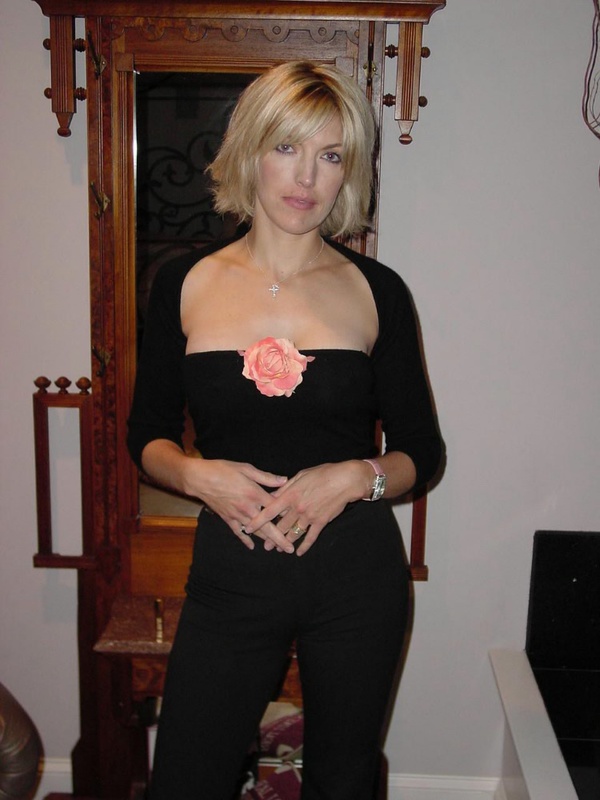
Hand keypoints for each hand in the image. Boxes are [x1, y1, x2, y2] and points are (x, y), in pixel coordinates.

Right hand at [183, 459, 296, 552]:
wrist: (199, 478)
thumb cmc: (223, 469)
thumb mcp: (246, 469)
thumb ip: (266, 477)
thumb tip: (284, 481)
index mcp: (254, 493)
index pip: (275, 507)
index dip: (286, 514)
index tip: (297, 522)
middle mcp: (247, 508)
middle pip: (267, 526)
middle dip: (279, 539)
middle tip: (290, 549)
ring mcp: (237, 515)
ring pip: (255, 531)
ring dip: (266, 540)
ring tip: (277, 549)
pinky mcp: (227, 518)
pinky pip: (238, 532)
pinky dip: (246, 539)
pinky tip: (252, 546)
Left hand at [244, 461, 365, 555]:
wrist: (345, 480)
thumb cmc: (323, 474)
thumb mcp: (301, 476)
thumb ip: (285, 487)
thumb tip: (272, 494)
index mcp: (290, 495)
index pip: (269, 511)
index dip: (257, 520)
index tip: (248, 528)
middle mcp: (297, 508)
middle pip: (280, 526)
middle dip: (271, 537)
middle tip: (265, 545)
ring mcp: (309, 516)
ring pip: (293, 533)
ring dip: (285, 542)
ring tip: (279, 549)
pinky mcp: (321, 522)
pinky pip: (310, 537)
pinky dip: (304, 546)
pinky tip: (299, 552)